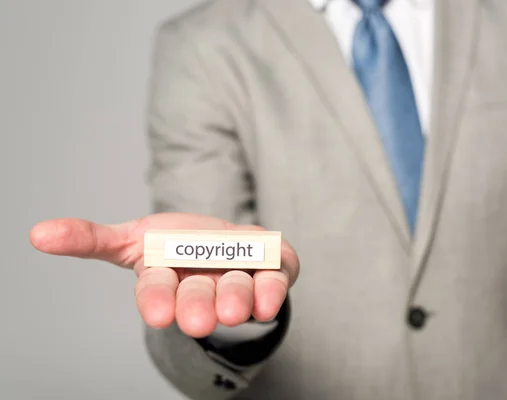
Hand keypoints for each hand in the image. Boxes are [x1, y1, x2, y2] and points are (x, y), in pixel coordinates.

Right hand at [29, 213, 299, 337]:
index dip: (157, 301)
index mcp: (169, 280)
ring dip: (236, 299)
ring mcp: (240, 280)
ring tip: (235, 309)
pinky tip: (269, 295)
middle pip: (197, 297)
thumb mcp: (135, 239)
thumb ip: (91, 238)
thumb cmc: (181, 247)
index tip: (157, 315)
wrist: (231, 248)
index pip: (157, 292)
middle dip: (197, 306)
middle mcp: (204, 286)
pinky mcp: (273, 272)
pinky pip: (275, 282)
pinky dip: (273, 290)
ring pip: (237, 292)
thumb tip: (38, 234)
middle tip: (200, 320)